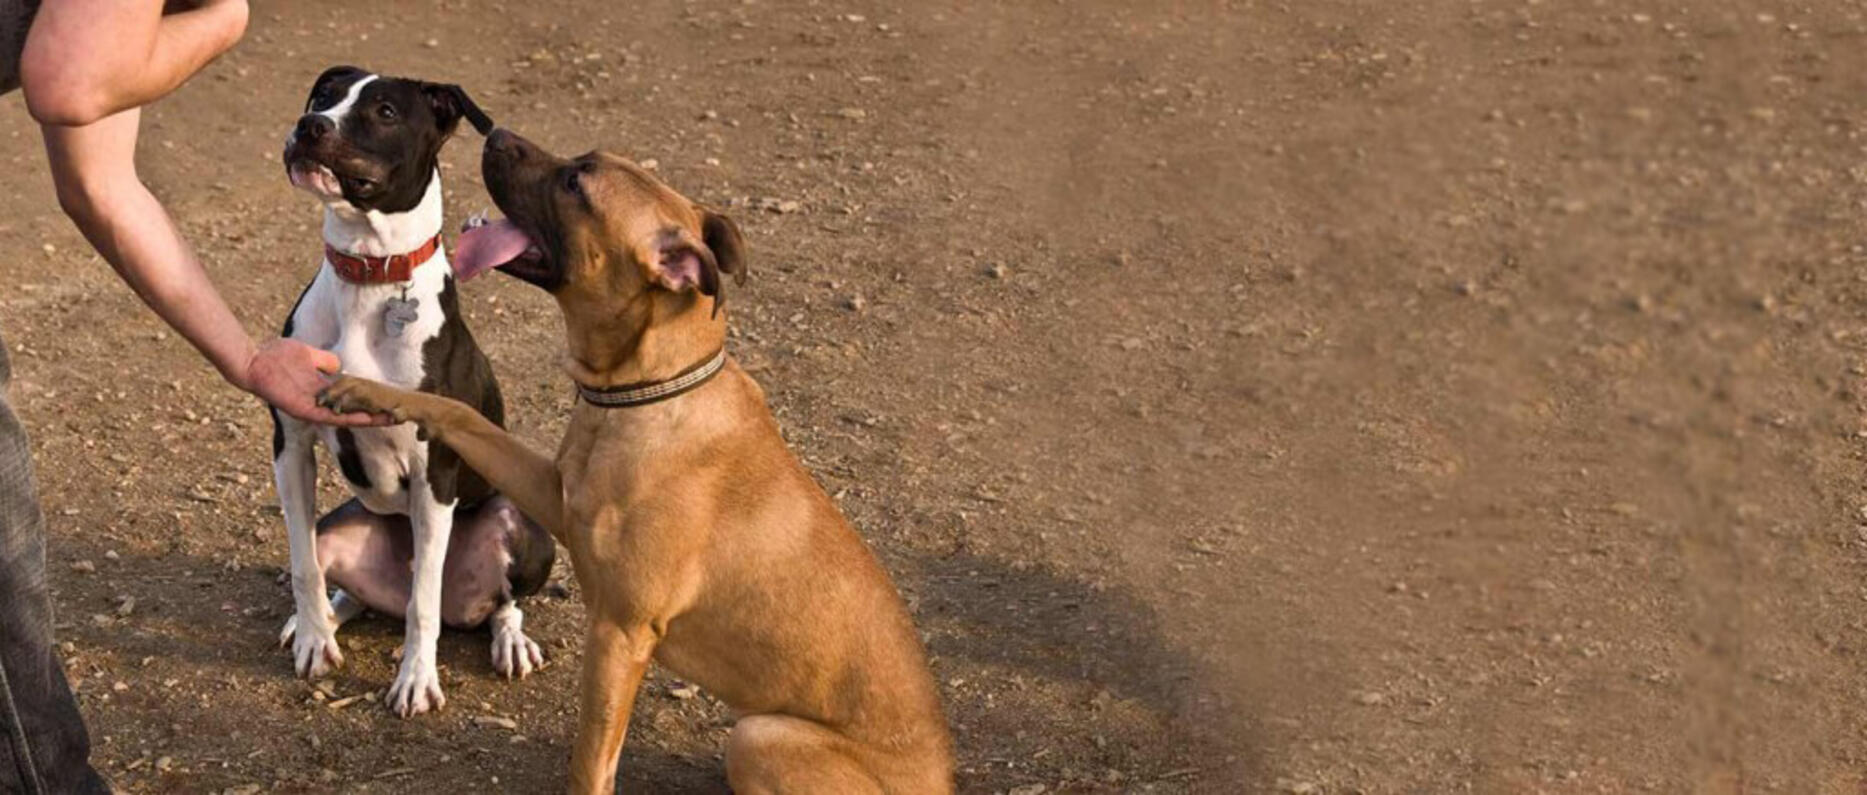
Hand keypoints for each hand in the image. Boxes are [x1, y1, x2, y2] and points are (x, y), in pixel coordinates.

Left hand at [239, 339, 385, 426]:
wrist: (254, 361)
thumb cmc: (277, 355)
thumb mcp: (308, 355)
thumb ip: (325, 362)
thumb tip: (339, 366)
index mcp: (322, 389)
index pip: (350, 397)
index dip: (369, 399)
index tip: (389, 398)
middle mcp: (320, 402)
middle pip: (353, 410)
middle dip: (376, 412)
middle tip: (399, 414)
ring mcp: (313, 408)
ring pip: (346, 418)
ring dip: (368, 420)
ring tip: (390, 420)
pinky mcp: (305, 411)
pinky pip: (330, 418)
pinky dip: (349, 419)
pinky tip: (366, 420)